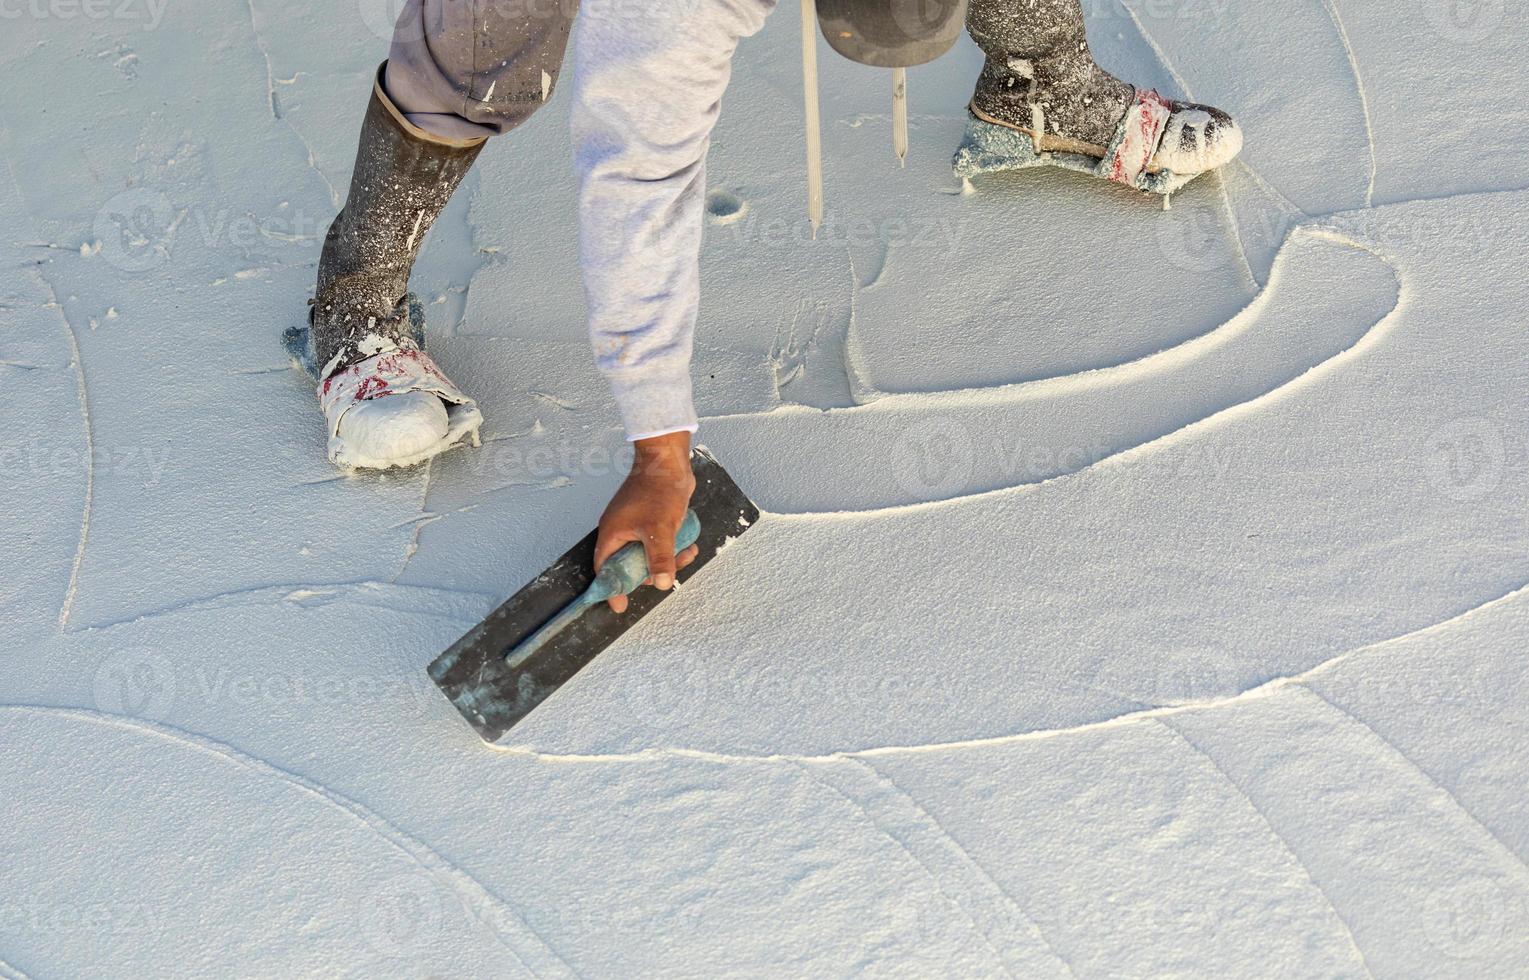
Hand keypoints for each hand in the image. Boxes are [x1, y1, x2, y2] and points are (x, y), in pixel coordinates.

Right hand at [595, 431, 699, 612]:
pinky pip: (659, 542)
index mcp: (612, 534)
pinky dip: (673, 546)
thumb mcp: (660, 530)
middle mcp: (621, 531)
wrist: (669, 461)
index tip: (620, 605)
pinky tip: (689, 544)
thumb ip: (660, 559)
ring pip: (648, 554)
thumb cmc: (658, 489)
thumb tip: (663, 583)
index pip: (605, 569)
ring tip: (685, 554)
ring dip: (667, 559)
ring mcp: (636, 525)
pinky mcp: (651, 520)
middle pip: (629, 565)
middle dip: (651, 572)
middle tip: (667, 574)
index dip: (612, 588)